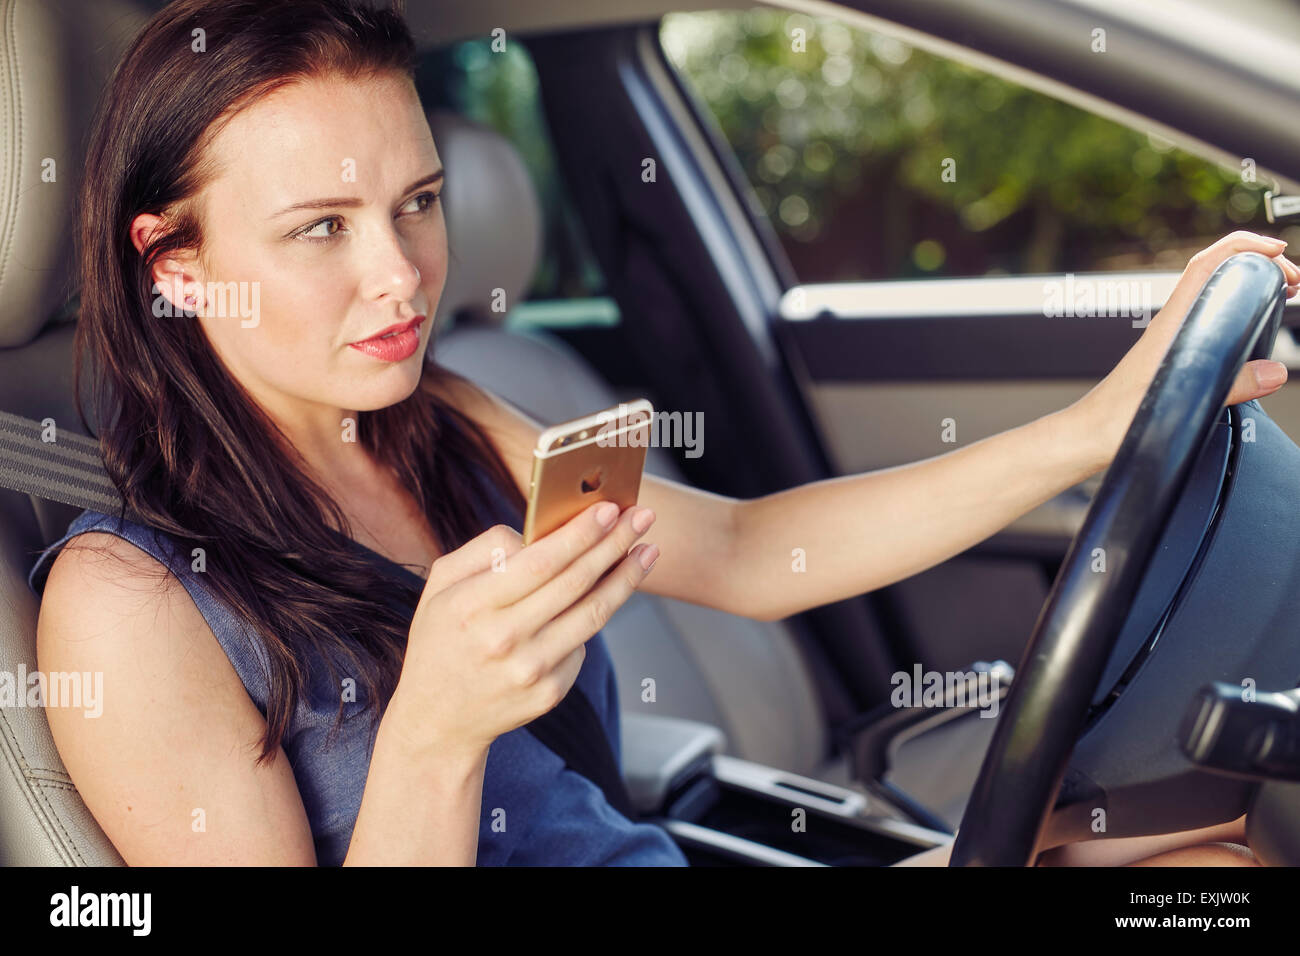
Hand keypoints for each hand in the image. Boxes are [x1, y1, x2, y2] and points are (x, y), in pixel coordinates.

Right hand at [388, 501, 656, 758]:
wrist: (437, 719)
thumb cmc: (441, 638)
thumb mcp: (440, 586)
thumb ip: (484, 550)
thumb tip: (538, 534)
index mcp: (473, 605)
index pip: (540, 562)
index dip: (580, 534)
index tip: (610, 509)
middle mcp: (504, 639)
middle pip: (576, 583)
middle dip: (615, 544)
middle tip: (643, 517)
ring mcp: (530, 670)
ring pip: (593, 614)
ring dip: (625, 579)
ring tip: (647, 551)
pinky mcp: (550, 692)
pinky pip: (583, 644)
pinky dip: (594, 616)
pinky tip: (605, 596)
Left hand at [1073, 231, 1298, 466]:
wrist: (1087, 437)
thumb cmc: (1114, 421)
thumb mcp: (1179, 405)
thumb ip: (1228, 388)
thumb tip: (1272, 371)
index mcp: (1169, 325)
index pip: (1205, 265)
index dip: (1242, 247)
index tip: (1276, 251)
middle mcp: (1170, 327)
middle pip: (1216, 275)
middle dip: (1258, 265)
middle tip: (1294, 280)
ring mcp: (1170, 341)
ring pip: (1214, 297)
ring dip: (1249, 287)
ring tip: (1283, 293)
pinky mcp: (1170, 359)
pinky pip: (1209, 323)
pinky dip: (1236, 314)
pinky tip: (1250, 329)